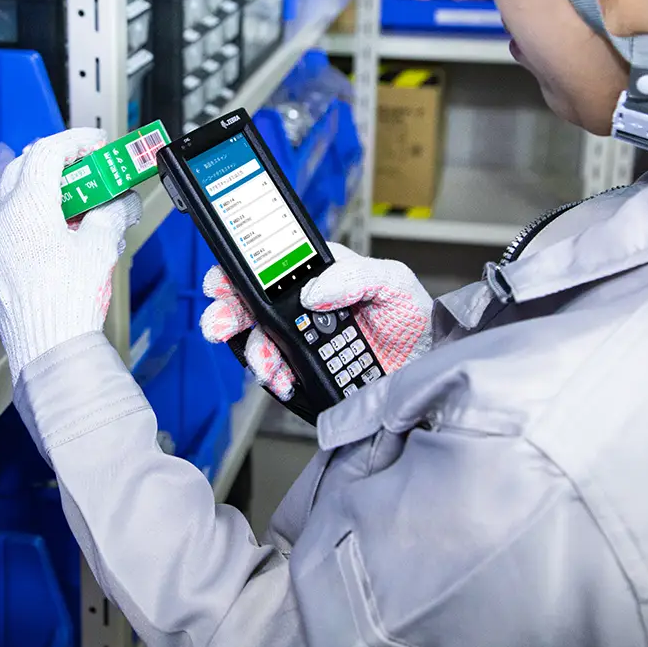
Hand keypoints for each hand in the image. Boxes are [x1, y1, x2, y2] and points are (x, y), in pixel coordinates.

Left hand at [0, 128, 141, 381]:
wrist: (48, 354)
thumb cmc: (70, 303)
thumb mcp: (100, 248)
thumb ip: (111, 214)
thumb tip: (119, 202)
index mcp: (24, 211)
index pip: (45, 154)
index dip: (74, 142)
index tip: (96, 144)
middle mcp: (0, 223)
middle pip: (23, 170)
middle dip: (57, 163)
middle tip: (87, 168)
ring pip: (14, 198)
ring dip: (45, 190)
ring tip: (79, 203)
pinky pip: (11, 226)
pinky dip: (35, 217)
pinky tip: (62, 233)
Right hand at [199, 244, 433, 400]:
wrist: (429, 369)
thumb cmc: (414, 319)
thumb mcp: (392, 282)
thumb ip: (355, 276)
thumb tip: (314, 291)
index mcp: (320, 276)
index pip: (271, 266)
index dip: (239, 272)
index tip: (224, 283)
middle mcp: (304, 307)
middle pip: (252, 305)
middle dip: (228, 314)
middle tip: (219, 325)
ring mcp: (303, 341)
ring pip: (259, 342)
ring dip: (254, 353)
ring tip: (267, 365)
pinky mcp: (307, 371)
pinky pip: (278, 373)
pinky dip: (273, 378)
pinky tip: (283, 380)